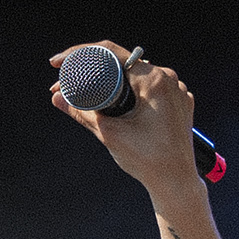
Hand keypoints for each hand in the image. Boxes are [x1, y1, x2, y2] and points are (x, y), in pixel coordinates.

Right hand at [48, 42, 202, 199]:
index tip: (60, 63)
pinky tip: (121, 101)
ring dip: (117, 81)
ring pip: (138, 76)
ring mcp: (178, 91)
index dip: (80, 54)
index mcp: (154, 80)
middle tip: (72, 81)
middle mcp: (169, 80)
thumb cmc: (149, 162)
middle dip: (96, 70)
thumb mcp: (110, 134)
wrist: (177, 185)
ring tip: (94, 91)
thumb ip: (82, 113)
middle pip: (124, 64)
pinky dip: (136, 93)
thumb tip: (57, 97)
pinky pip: (154, 89)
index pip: (111, 53)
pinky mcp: (181, 103)